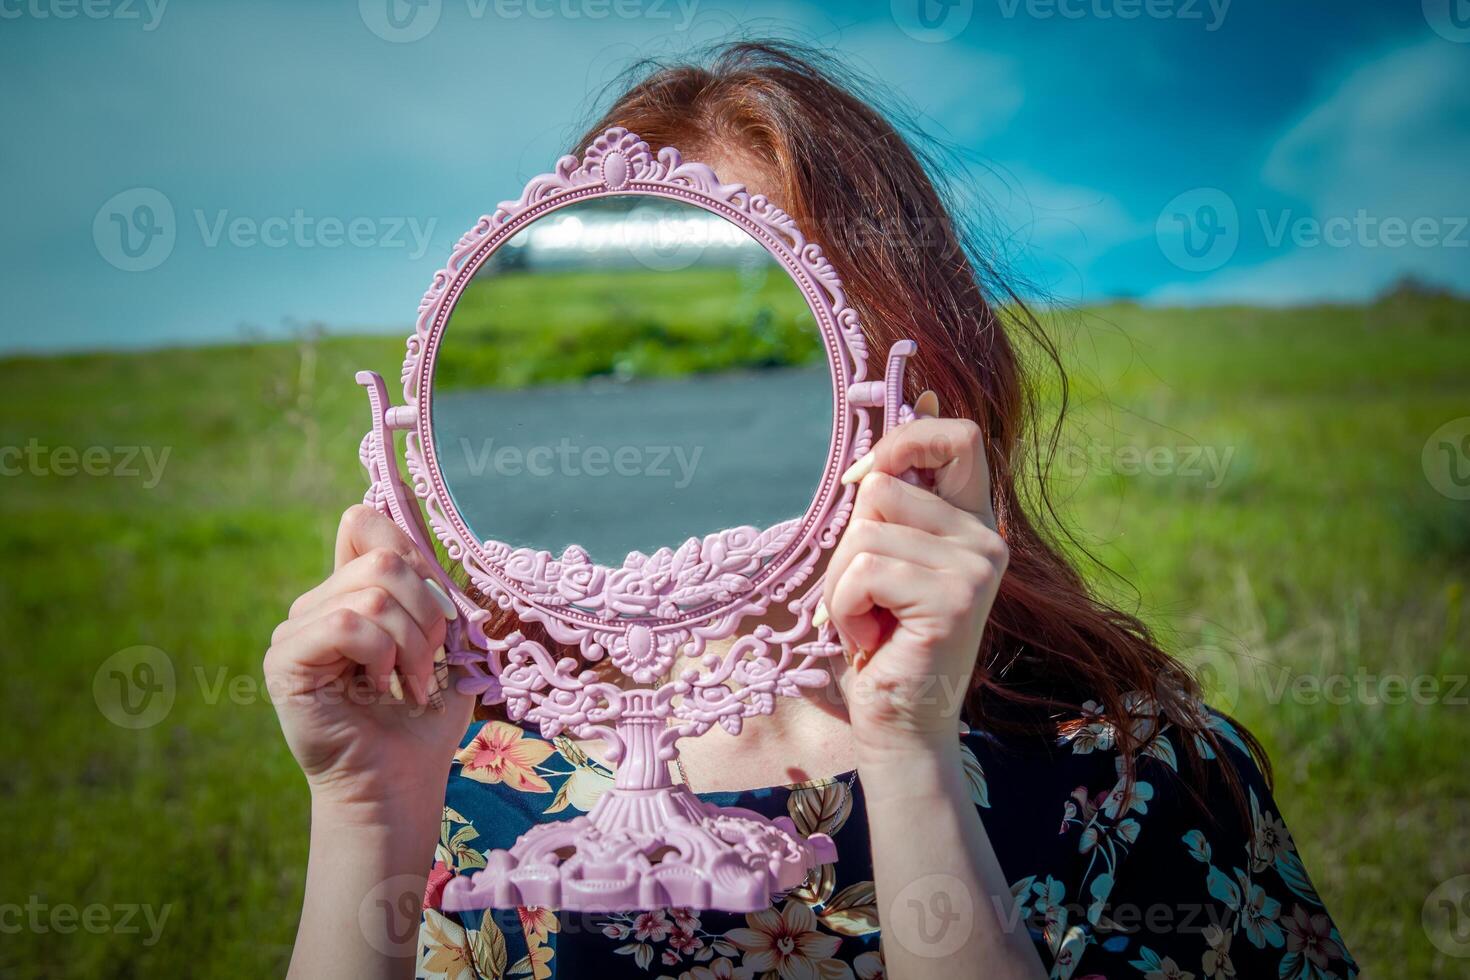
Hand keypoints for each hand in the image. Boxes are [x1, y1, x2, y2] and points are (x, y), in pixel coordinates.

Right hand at [265, 505, 473, 818]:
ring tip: (409, 683)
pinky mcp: (285, 659)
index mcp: (352, 589)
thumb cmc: (427, 714)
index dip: (412, 552)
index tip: (440, 610)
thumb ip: (432, 578)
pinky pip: (348, 624)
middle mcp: (318, 601)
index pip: (367, 522)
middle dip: (430, 613)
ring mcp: (296, 628)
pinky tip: (381, 689)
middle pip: (384, 557)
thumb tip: (417, 504)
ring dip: (413, 644)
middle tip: (430, 662)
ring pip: (374, 592)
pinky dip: (382, 656)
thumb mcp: (447, 635)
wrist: (402, 780)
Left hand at [821, 406, 1007, 758]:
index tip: (865, 484)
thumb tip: (916, 401)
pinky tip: (872, 640)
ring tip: (870, 622)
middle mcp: (986, 539)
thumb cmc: (882, 640)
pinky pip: (862, 573)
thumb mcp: (886, 558)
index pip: (959, 437)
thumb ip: (892, 499)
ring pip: (863, 533)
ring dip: (841, 585)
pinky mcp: (952, 599)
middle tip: (868, 597)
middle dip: (849, 544)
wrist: (901, 725)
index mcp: (973, 523)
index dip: (904, 441)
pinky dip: (844, 610)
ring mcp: (976, 569)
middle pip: (881, 487)